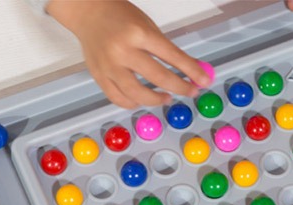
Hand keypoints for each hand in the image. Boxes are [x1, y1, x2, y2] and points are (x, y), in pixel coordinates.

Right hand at [47, 0, 210, 108]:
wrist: (87, 12)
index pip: (172, 56)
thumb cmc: (121, 18)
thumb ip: (166, 50)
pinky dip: (134, 103)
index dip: (191, 71)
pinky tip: (142, 100)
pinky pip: (118, 99)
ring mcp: (109, 66)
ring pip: (136, 94)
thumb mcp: (147, 26)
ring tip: (166, 98)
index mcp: (139, 33)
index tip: (204, 82)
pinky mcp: (99, 76)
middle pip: (157, 77)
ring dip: (156, 100)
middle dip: (180, 87)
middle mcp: (123, 51)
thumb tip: (190, 71)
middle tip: (191, 91)